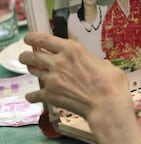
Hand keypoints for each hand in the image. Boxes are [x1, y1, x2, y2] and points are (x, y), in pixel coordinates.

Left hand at [19, 32, 140, 143]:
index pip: (44, 39)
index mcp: (72, 50)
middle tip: (26, 56)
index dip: (33, 37)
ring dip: (31, 70)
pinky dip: (32, 95)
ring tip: (32, 70)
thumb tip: (93, 66)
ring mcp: (52, 79)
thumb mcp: (105, 64)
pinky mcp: (50, 95)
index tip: (29, 38)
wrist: (107, 105)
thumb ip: (93, 62)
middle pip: (32, 55)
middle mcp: (58, 62)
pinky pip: (34, 94)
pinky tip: (32, 96)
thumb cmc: (111, 84)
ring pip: (32, 71)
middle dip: (26, 55)